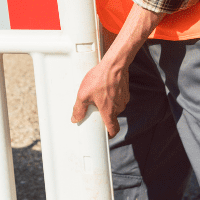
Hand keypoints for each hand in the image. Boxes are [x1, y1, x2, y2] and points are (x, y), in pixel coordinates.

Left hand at [70, 6, 163, 137]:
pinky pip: (118, 97)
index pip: (113, 130)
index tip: (104, 134)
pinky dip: (112, 95)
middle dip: (104, 114)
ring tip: (98, 94)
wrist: (115, 64)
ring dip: (108, 104)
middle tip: (95, 107)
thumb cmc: (100, 78)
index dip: (108, 134)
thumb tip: (74, 118)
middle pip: (112, 117)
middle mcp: (118, 108)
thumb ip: (79, 109)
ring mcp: (123, 99)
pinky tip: (105, 87)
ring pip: (115, 106)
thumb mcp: (84, 94)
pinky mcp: (125, 90)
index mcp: (109, 112)